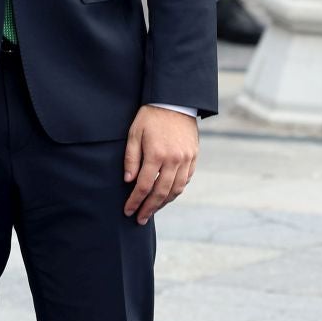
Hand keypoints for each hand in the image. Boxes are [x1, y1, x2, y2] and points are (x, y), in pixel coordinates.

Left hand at [123, 107, 199, 225]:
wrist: (175, 101)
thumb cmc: (150, 116)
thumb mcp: (134, 133)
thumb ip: (131, 158)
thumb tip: (129, 181)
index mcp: (156, 154)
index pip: (144, 186)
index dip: (135, 201)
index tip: (127, 211)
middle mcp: (174, 160)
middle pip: (161, 192)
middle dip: (149, 208)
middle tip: (140, 219)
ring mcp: (186, 159)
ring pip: (176, 189)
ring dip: (164, 203)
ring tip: (153, 210)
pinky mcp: (194, 157)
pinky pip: (186, 180)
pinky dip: (176, 190)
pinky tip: (167, 195)